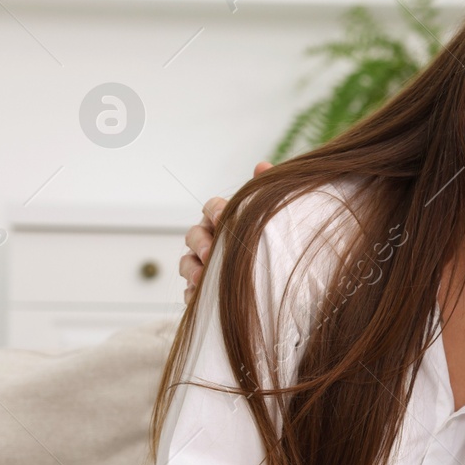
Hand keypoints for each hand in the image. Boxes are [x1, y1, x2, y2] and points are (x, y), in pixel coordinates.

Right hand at [180, 160, 270, 304]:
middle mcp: (208, 239)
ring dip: (192, 270)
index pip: (212, 207)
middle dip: (200, 243)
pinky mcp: (202, 290)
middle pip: (194, 234)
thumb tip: (262, 166)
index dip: (215, 211)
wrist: (278, 283)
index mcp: (223, 218)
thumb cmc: (272, 240)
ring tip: (201, 280)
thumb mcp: (270, 215)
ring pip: (187, 263)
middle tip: (210, 253)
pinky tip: (198, 298)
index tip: (224, 218)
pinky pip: (190, 292)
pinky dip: (192, 295)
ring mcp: (202, 264)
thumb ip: (265, 189)